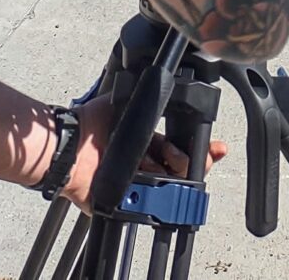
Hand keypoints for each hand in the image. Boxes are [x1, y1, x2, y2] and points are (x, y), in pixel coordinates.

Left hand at [61, 95, 225, 210]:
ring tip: (177, 165)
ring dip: (179, 176)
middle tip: (199, 157)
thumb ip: (144, 98)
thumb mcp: (124, 102)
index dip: (193, 147)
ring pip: (168, 185)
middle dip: (194, 161)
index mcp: (142, 142)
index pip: (175, 147)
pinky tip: (166, 183)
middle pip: (176, 168)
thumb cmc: (94, 123)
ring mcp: (135, 185)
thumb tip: (166, 85)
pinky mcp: (126, 204)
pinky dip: (162, 196)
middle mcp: (141, 164)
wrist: (73, 149)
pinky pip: (150, 204)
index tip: (215, 147)